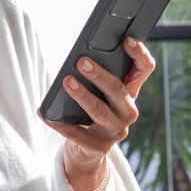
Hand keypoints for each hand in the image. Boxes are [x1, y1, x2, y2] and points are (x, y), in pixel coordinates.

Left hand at [39, 37, 155, 187]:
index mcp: (130, 93)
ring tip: (66, 82)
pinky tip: (46, 114)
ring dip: (82, 95)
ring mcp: (115, 131)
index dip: (139, 54)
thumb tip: (78, 59)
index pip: (144, 69)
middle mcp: (127, 112)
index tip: (127, 40)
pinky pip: (76, 133)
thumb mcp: (99, 93)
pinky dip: (60, 123)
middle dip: (100, 75)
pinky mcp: (97, 146)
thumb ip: (96, 77)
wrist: (87, 150)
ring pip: (99, 110)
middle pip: (118, 90)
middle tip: (81, 62)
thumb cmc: (90, 111)